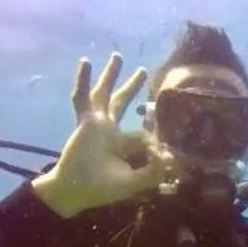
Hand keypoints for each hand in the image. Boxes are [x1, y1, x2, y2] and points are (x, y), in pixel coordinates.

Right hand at [32, 53, 167, 217]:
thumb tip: (173, 160)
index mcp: (123, 143)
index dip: (156, 140)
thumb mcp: (133, 182)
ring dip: (111, 75)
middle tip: (143, 70)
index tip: (168, 151)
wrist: (74, 190)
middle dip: (132, 86)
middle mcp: (111, 129)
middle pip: (123, 101)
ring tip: (118, 56)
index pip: (144, 132)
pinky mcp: (86, 121)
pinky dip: (83, 80)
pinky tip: (86, 62)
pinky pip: (83, 97)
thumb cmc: (102, 189)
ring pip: (106, 93)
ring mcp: (98, 123)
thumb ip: (153, 172)